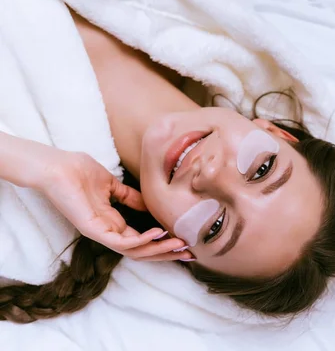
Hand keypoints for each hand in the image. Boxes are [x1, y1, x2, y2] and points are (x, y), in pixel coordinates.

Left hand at [37, 150, 193, 261]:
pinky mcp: (93, 229)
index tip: (186, 242)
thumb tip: (150, 203)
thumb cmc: (79, 172)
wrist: (57, 167)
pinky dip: (142, 240)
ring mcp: (100, 233)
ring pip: (135, 251)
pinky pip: (121, 242)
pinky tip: (158, 232)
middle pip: (143, 251)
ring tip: (179, 244)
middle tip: (190, 253)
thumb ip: (130, 197)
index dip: (164, 243)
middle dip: (167, 253)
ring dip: (160, 250)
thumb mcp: (113, 185)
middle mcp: (108, 232)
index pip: (143, 241)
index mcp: (113, 224)